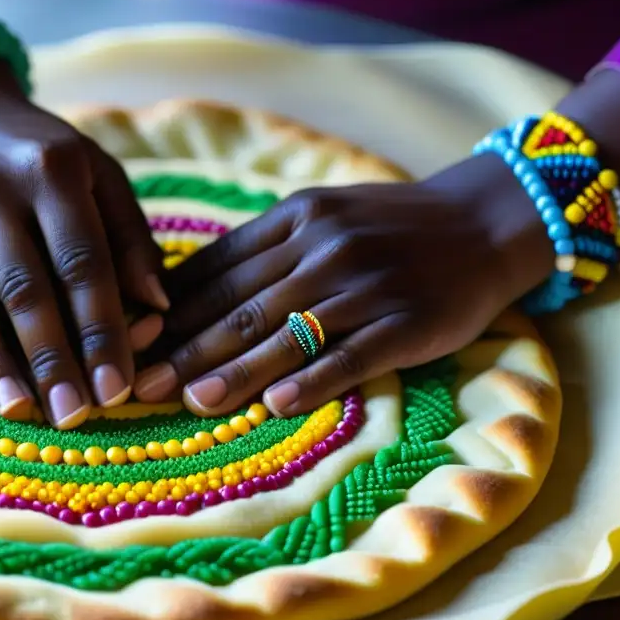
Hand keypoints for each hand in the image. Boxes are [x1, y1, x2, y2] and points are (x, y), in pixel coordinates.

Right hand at [0, 56, 167, 428]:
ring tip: (22, 411)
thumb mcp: (94, 172)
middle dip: (54, 361)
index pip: (84, 265)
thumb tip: (158, 307)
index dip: (103, 332)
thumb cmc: (36, 154)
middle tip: (76, 416)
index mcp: (52, 171)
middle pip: (27, 291)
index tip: (120, 390)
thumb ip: (130, 236)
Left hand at [132, 154, 554, 416]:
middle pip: (241, 306)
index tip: (134, 342)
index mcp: (296, 219)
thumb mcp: (324, 214)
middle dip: (185, 349)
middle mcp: (324, 248)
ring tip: (190, 401)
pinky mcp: (406, 322)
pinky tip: (277, 405)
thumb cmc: (390, 224)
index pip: (219, 269)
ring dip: (234, 371)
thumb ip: (265, 247)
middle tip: (140, 385)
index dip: (172, 310)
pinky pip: (351, 356)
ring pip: (287, 334)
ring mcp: (366, 285)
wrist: (485, 220)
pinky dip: (312, 381)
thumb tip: (190, 285)